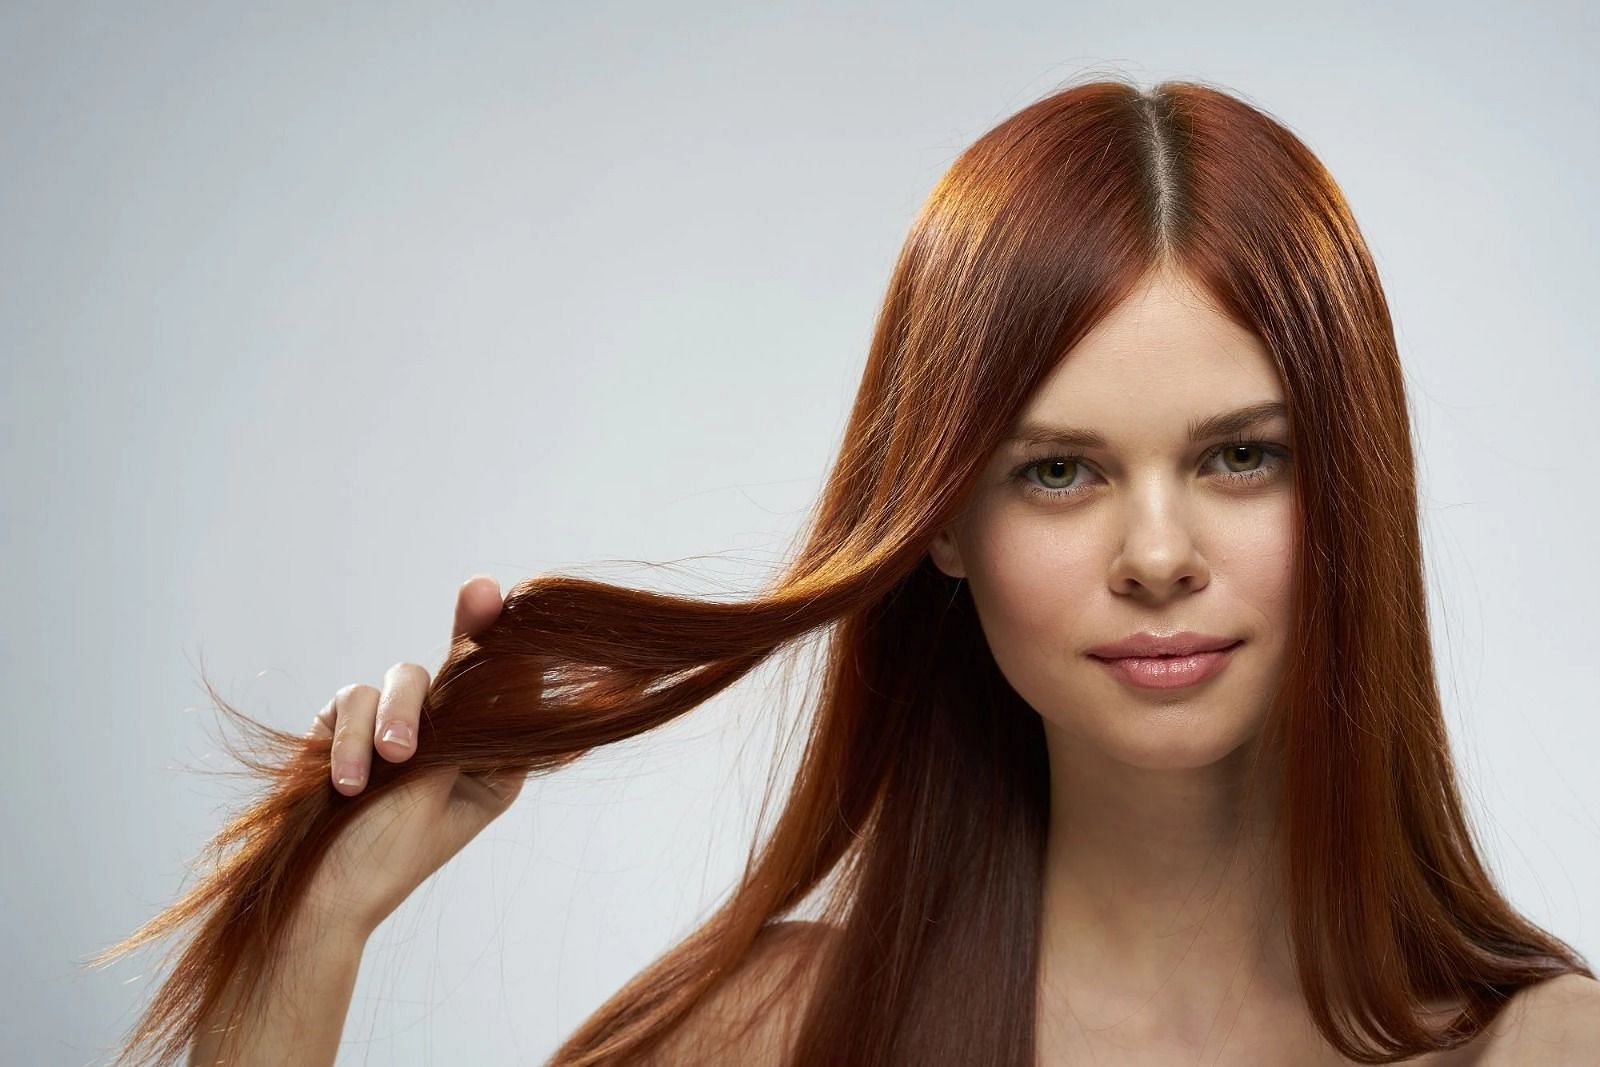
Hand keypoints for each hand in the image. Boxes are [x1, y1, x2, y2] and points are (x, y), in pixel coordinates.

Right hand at [300, 574, 526, 937]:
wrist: (324, 897)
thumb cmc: (396, 855)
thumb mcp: (458, 791)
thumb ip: (480, 727)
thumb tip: (543, 681)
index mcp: (488, 745)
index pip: (498, 676)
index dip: (492, 629)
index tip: (486, 589)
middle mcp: (446, 728)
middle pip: (446, 670)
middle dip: (414, 705)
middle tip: (400, 754)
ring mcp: (394, 725)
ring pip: (394, 680)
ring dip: (374, 727)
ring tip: (364, 777)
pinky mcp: (345, 727)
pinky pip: (348, 702)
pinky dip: (343, 741)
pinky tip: (341, 783)